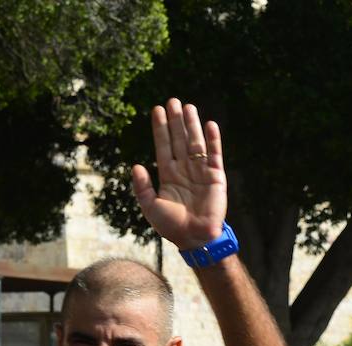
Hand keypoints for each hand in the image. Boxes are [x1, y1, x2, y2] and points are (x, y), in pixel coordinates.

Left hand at [131, 99, 226, 250]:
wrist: (196, 238)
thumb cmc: (172, 226)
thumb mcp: (150, 207)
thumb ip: (142, 187)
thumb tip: (136, 165)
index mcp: (168, 175)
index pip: (163, 146)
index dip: (160, 128)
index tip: (157, 110)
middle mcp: (184, 170)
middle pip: (179, 139)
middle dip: (176, 121)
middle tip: (172, 101)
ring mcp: (200, 172)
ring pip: (196, 143)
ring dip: (192, 125)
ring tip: (188, 107)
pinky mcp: (216, 177)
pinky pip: (215, 154)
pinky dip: (213, 140)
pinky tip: (210, 125)